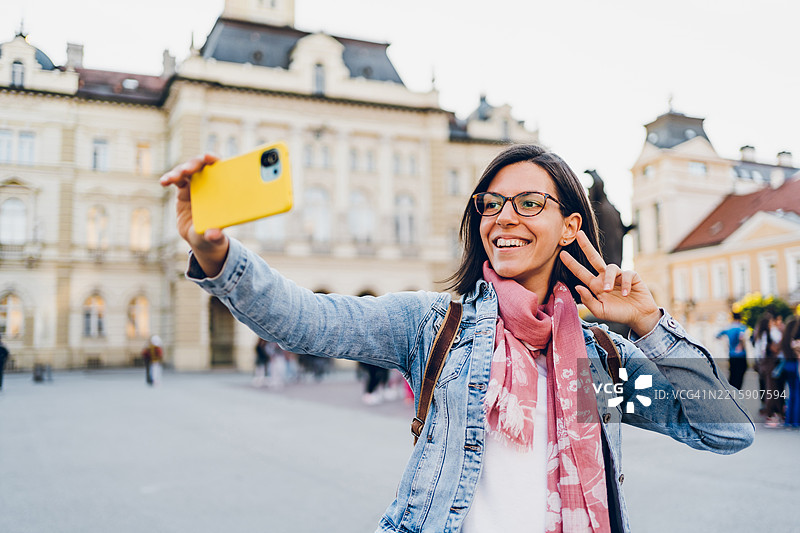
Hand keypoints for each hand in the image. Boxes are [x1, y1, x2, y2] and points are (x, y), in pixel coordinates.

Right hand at [160, 154, 228, 276]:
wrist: (202, 240)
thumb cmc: (214, 236)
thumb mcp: (215, 238)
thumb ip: (215, 236)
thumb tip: (214, 235)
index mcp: (223, 189)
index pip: (221, 168)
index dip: (214, 159)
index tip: (208, 157)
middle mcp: (211, 183)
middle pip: (202, 165)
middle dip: (194, 163)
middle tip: (187, 169)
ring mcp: (196, 185)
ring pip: (186, 170)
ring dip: (178, 171)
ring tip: (171, 179)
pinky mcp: (183, 190)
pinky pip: (175, 180)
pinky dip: (169, 178)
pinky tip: (163, 182)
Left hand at [560, 230, 660, 336]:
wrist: (638, 316)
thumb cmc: (618, 313)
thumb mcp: (600, 311)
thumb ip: (588, 301)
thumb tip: (577, 286)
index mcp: (595, 285)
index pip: (581, 272)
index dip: (572, 263)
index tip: (561, 254)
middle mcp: (605, 278)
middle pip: (594, 258)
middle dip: (586, 245)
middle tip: (579, 234)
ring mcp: (619, 275)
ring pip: (611, 268)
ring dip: (608, 279)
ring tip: (607, 291)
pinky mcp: (632, 276)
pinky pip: (627, 274)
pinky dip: (625, 284)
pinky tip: (626, 294)